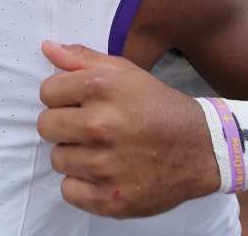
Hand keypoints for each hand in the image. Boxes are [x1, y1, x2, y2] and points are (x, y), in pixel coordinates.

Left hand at [37, 41, 218, 217]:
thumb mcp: (126, 72)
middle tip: (91, 128)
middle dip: (64, 125)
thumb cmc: (159, 107)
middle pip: (46, 126)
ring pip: (57, 159)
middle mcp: (99, 125)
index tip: (81, 103)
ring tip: (103, 149)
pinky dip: (83, 184)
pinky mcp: (108, 198)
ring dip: (75, 155)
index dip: (63, 97)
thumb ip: (82, 59)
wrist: (201, 148)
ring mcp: (103, 165)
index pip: (47, 92)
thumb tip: (47, 48)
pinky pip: (68, 190)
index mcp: (101, 88)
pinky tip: (105, 172)